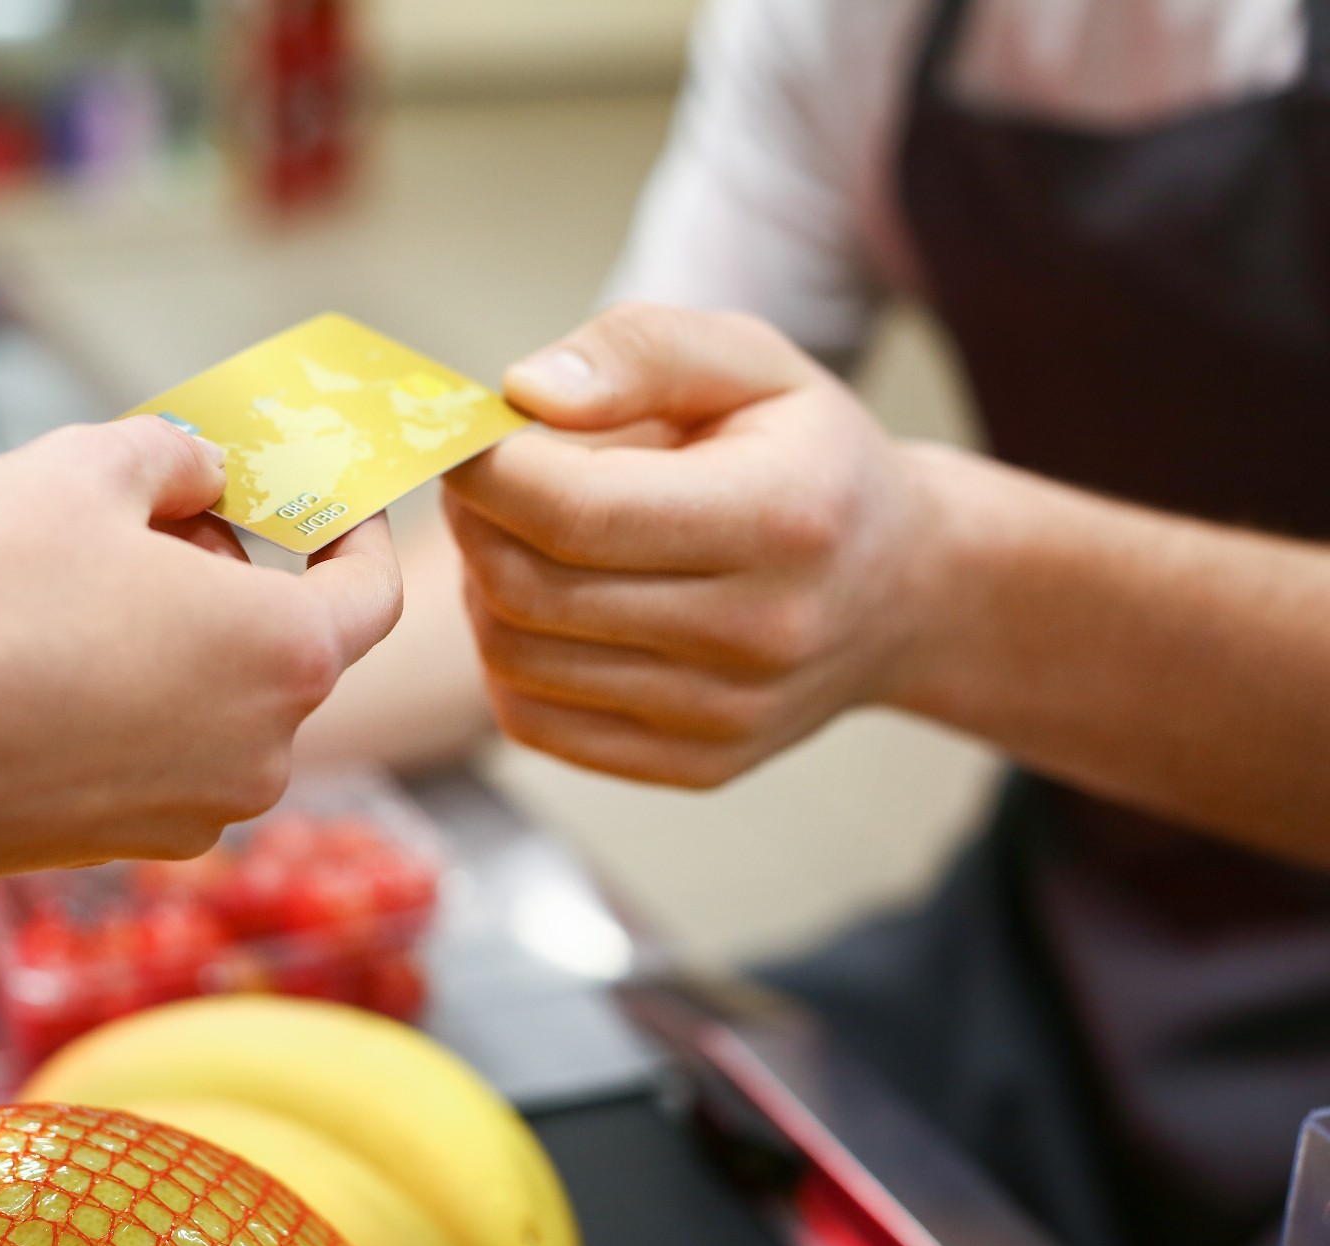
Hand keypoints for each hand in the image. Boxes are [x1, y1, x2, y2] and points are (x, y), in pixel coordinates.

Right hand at [0, 416, 402, 964]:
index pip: (373, 594)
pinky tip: (41, 667)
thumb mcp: (82, 467)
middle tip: (146, 521)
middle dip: (231, 576)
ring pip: (215, 703)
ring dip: (175, 642)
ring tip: (72, 592)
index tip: (322, 505)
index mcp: (284, 655)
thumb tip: (202, 473)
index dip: (356, 538)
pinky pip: (157, 757)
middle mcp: (262, 753)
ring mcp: (193, 814)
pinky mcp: (121, 848)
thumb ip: (175, 456)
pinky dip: (128, 707)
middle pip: (282, 646)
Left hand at [443, 303, 937, 787]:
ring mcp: (725, 715)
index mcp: (780, 517)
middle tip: (481, 482)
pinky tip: (545, 607)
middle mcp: (759, 632)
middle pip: (531, 589)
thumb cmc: (808, 459)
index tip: (470, 437)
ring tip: (518, 537)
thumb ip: (641, 351)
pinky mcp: (693, 765)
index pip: (579, 512)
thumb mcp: (753, 363)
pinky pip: (534, 722)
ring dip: (483, 589)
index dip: (489, 471)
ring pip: (517, 660)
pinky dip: (509, 659)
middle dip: (475, 524)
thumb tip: (525, 389)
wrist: (902, 591)